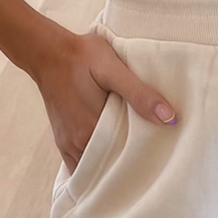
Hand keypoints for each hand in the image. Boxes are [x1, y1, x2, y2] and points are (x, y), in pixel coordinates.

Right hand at [31, 26, 177, 176]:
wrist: (48, 53)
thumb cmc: (82, 57)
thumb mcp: (114, 68)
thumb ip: (139, 94)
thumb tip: (169, 118)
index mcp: (92, 129)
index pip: (123, 159)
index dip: (142, 160)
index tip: (159, 158)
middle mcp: (77, 142)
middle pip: (109, 164)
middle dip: (128, 164)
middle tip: (152, 159)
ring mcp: (67, 143)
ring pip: (94, 165)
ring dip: (111, 163)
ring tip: (133, 155)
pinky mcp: (62, 138)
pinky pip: (79, 162)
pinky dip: (94, 163)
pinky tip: (109, 154)